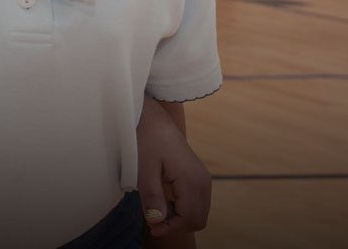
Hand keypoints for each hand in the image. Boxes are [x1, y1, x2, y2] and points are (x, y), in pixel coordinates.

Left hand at [138, 100, 209, 238]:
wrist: (154, 119)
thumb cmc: (146, 139)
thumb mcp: (144, 167)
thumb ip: (152, 195)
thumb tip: (157, 221)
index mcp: (191, 180)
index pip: (189, 218)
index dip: (171, 228)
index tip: (151, 228)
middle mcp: (203, 181)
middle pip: (198, 220)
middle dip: (177, 226)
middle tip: (153, 221)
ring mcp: (202, 179)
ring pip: (199, 213)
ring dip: (179, 219)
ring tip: (156, 212)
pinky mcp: (198, 177)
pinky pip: (196, 203)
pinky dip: (182, 210)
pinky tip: (163, 203)